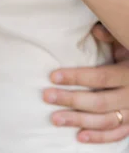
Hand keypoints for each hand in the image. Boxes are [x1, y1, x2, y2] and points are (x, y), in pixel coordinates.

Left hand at [43, 23, 128, 143]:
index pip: (101, 77)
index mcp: (128, 73)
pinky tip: (79, 136)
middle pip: (99, 101)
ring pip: (105, 121)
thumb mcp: (124, 40)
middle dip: (71, 99)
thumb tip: (95, 30)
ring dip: (79, 121)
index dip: (77, 77)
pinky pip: (117, 134)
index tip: (53, 76)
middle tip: (47, 96)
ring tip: (55, 118)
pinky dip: (99, 138)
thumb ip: (111, 35)